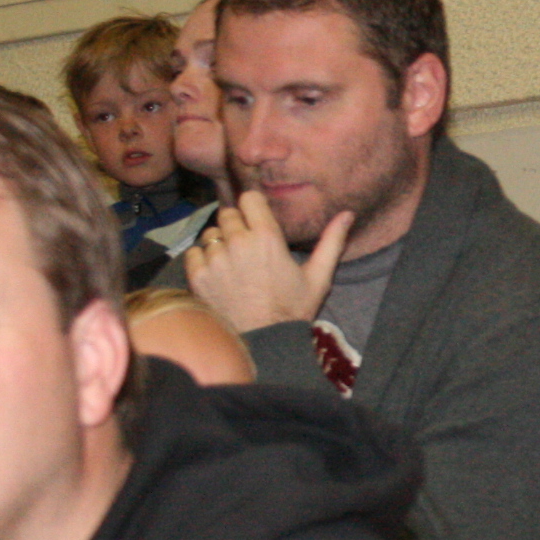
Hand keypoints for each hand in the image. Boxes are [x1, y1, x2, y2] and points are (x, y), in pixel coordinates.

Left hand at [183, 189, 351, 332]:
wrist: (264, 342)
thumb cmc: (293, 309)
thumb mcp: (319, 276)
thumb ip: (331, 241)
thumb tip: (347, 214)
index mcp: (267, 237)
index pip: (249, 198)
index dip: (252, 206)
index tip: (256, 218)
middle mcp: (238, 242)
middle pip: (228, 214)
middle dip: (237, 225)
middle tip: (246, 246)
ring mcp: (215, 259)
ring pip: (210, 234)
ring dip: (219, 243)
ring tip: (231, 263)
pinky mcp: (198, 276)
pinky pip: (193, 253)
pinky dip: (202, 260)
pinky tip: (217, 274)